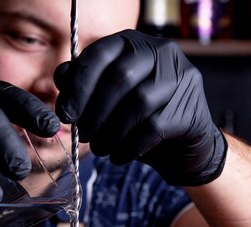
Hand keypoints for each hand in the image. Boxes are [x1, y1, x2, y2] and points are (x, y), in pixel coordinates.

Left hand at [54, 29, 225, 185]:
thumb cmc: (138, 120)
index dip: (78, 84)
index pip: (101, 53)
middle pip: (120, 77)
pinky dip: (129, 147)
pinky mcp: (188, 109)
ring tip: (99, 149)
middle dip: (94, 112)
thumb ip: (84, 85)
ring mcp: (180, 80)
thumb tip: (62, 77)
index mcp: (135, 44)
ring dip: (111, 132)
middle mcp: (162, 53)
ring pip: (138, 103)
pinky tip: (118, 157)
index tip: (66, 114)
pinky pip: (152, 128)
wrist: (181, 148)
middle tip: (83, 135)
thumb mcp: (108, 101)